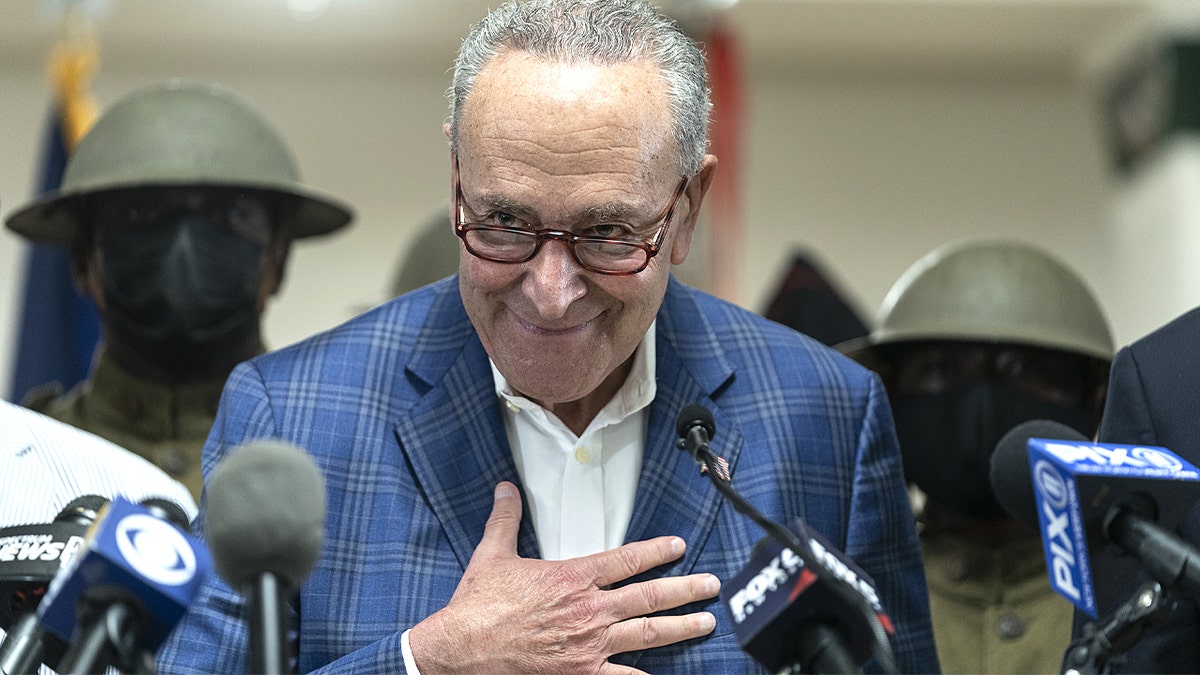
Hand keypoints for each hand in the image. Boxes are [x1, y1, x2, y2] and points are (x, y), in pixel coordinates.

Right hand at [408, 481, 719, 673]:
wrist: (461, 650)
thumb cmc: (478, 606)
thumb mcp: (493, 554)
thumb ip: (506, 519)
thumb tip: (505, 488)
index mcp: (572, 578)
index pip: (626, 560)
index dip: (656, 551)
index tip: (679, 546)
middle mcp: (589, 611)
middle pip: (649, 597)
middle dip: (686, 590)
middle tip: (712, 586)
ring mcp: (589, 646)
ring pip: (647, 634)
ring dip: (681, 627)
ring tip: (707, 623)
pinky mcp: (580, 674)